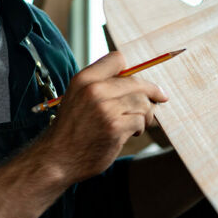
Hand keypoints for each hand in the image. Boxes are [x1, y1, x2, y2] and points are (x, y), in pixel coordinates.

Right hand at [35, 51, 168, 181]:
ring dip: (146, 114)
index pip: (117, 59)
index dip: (132, 71)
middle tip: (160, 98)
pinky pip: (140, 120)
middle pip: (137, 82)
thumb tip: (135, 81)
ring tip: (139, 122)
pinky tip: (133, 132)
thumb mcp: (77, 97)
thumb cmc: (71, 129)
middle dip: (152, 92)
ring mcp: (105, 109)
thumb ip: (100, 86)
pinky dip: (140, 127)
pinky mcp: (115, 128)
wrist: (57, 158)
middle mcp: (94, 90)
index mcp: (84, 79)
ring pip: (142, 102)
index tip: (140, 81)